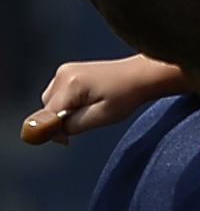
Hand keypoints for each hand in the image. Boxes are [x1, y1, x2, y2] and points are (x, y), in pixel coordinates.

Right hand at [21, 57, 180, 145]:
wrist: (139, 76)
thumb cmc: (127, 96)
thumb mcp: (102, 116)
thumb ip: (74, 125)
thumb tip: (55, 132)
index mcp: (70, 83)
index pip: (47, 114)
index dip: (54, 130)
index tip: (67, 140)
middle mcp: (62, 74)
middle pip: (47, 108)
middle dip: (60, 120)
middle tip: (86, 123)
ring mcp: (65, 70)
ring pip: (51, 101)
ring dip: (63, 112)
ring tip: (89, 111)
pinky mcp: (69, 71)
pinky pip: (58, 93)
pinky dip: (67, 103)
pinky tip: (86, 103)